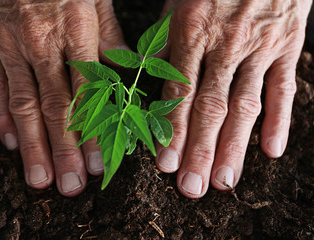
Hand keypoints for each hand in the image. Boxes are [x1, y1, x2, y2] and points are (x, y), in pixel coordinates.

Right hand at [0, 0, 126, 195]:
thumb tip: (129, 69)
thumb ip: (111, 38)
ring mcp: (11, 49)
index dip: (93, 130)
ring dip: (32, 147)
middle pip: (54, 107)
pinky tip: (12, 144)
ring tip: (40, 179)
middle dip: (63, 150)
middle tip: (70, 186)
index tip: (98, 162)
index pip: (88, 92)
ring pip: (23, 106)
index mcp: (76, 33)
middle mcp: (42, 46)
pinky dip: (3, 119)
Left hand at [156, 0, 311, 197]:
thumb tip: (147, 76)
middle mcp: (225, 46)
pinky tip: (271, 151)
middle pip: (211, 108)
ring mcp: (259, 48)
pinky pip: (284, 89)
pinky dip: (280, 121)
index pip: (180, 93)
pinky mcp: (287, 47)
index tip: (165, 164)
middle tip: (191, 188)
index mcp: (192, 33)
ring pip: (245, 106)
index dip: (172, 131)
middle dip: (200, 152)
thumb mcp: (179, 3)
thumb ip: (164, 42)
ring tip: (223, 181)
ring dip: (234, 147)